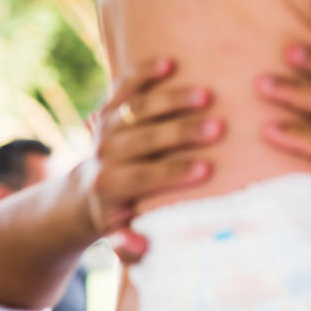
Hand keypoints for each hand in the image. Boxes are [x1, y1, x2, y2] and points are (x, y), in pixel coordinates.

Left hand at [80, 58, 221, 260]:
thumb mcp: (124, 239)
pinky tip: (171, 63)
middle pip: (142, 139)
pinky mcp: (112, 107)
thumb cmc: (124, 217)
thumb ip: (131, 247)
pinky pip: (125, 85)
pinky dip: (143, 72)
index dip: (173, 172)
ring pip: (138, 108)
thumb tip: (132, 240)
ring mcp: (106, 126)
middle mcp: (104, 153)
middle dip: (181, 133)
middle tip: (219, 128)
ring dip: (173, 99)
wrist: (91, 192)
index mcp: (110, 186)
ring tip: (207, 95)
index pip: (142, 177)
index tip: (208, 168)